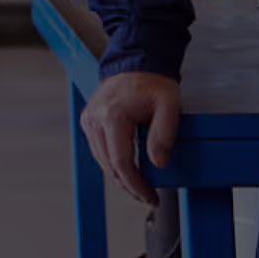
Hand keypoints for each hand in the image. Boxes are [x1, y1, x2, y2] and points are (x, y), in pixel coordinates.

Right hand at [81, 72, 180, 205]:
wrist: (137, 61)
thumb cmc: (151, 80)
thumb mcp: (169, 104)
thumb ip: (164, 134)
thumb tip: (157, 162)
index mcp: (112, 115)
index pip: (121, 162)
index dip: (135, 184)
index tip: (149, 195)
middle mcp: (95, 118)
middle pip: (109, 165)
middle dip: (129, 185)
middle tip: (147, 196)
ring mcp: (90, 120)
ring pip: (102, 161)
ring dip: (121, 176)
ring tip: (140, 186)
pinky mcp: (90, 121)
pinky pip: (100, 150)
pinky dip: (113, 163)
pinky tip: (128, 169)